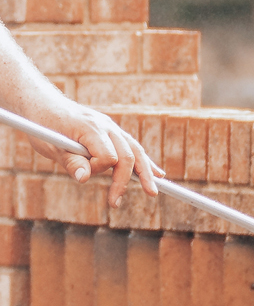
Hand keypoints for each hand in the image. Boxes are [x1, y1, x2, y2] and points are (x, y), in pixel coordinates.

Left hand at [26, 100, 160, 206]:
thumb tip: (84, 179)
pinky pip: (133, 147)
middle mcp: (106, 126)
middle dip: (125, 180)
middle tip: (115, 203)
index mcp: (90, 128)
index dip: (97, 169)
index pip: (107, 156)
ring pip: (136, 151)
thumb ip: (70, 161)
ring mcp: (111, 128)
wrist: (43, 103)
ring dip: (145, 173)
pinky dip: (145, 162)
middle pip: (127, 155)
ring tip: (152, 191)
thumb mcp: (50, 145)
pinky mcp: (112, 132)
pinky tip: (157, 174)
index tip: (82, 171)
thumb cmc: (43, 125)